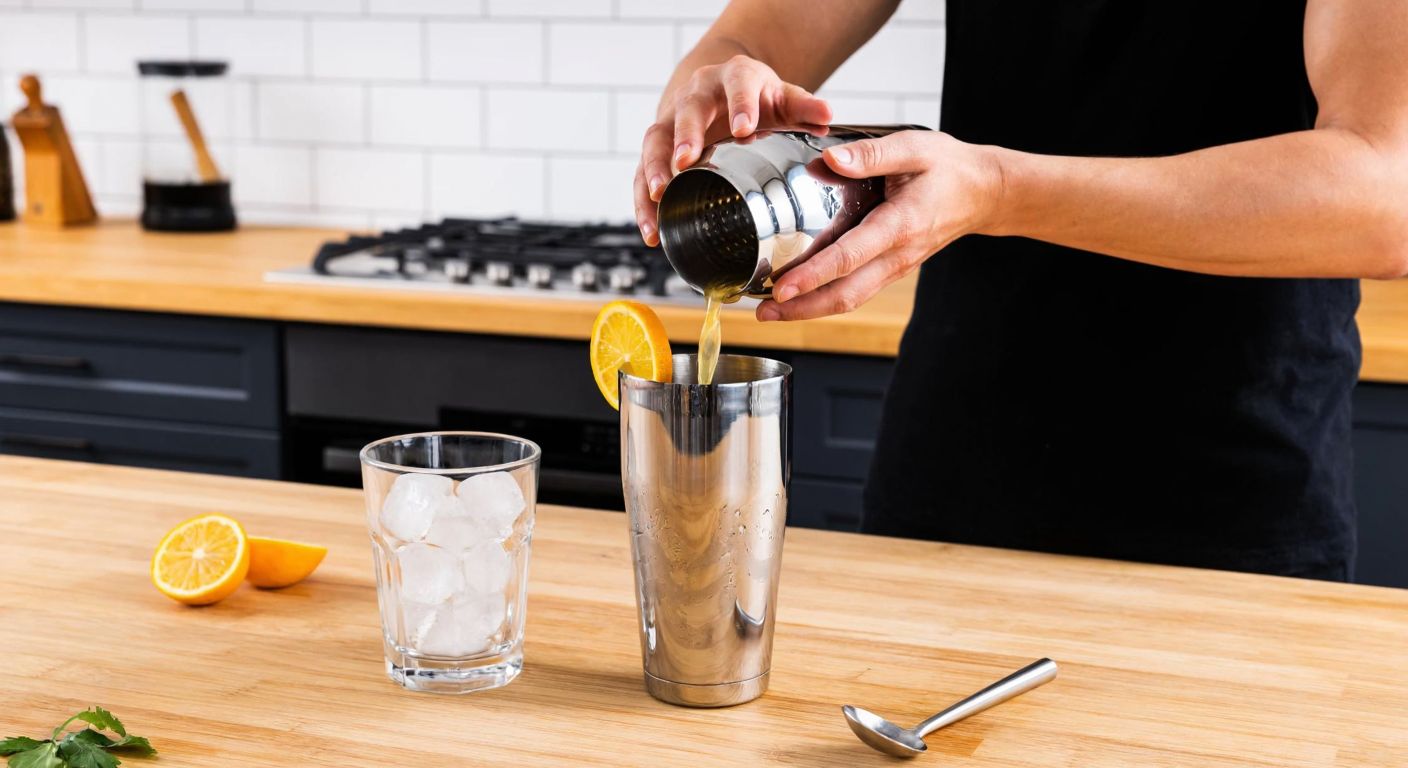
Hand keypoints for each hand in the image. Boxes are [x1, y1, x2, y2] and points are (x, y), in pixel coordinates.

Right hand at [635, 55, 831, 245]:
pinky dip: (644, 201)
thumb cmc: (757, 99)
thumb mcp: (782, 98)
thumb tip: (827, 116)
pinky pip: (644, 171)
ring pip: (655, 142)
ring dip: (653, 170)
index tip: (743, 128)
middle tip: (684, 162)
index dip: (739, 105)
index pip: (736, 85)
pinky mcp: (659, 147)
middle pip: (685, 112)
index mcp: (732, 78)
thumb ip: (804, 107)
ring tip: (658, 198)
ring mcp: (672, 119)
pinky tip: (652, 231)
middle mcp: (696, 94)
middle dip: (683, 137)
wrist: (723, 89)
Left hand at [757, 131, 1005, 321]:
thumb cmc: (949, 167)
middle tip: (763, 311)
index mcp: (900, 224)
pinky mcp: (892, 269)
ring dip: (809, 309)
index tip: (781, 287)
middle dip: (801, 307)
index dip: (813, 275)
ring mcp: (896, 266)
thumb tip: (830, 160)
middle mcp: (897, 254)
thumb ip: (871, 154)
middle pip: (845, 294)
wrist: (985, 192)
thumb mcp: (914, 148)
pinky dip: (825, 299)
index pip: (849, 257)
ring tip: (771, 310)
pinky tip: (800, 297)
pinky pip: (857, 290)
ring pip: (850, 298)